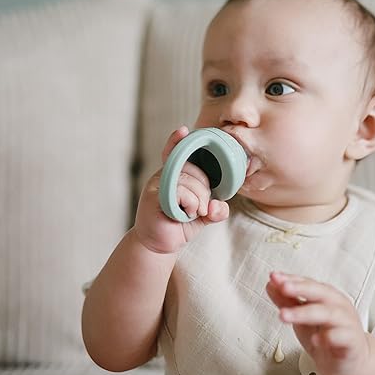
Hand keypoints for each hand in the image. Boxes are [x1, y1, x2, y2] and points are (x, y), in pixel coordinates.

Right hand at [134, 126, 229, 253]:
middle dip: (204, 190)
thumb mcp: (202, 216)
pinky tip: (184, 214)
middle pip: (192, 169)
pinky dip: (190, 204)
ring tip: (191, 213)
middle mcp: (164, 175)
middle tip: (199, 208)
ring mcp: (157, 184)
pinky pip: (181, 191)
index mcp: (175, 174)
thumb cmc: (178, 225)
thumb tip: (220, 207)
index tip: (184, 130)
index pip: (175, 153)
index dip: (177, 141)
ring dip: (198, 200)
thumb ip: (215, 210)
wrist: (158, 244)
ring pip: (189, 181)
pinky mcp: (154, 196)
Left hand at [266, 271, 370, 374]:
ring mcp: (346, 323)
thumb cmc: (327, 336)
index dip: (291, 279)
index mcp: (326, 297)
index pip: (308, 283)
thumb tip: (271, 284)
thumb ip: (287, 302)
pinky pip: (342, 337)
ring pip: (328, 313)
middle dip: (300, 289)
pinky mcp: (352, 342)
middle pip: (320, 293)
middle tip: (283, 288)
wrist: (350, 363)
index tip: (274, 277)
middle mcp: (338, 306)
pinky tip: (316, 340)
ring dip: (305, 313)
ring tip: (285, 315)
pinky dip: (329, 337)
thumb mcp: (302, 318)